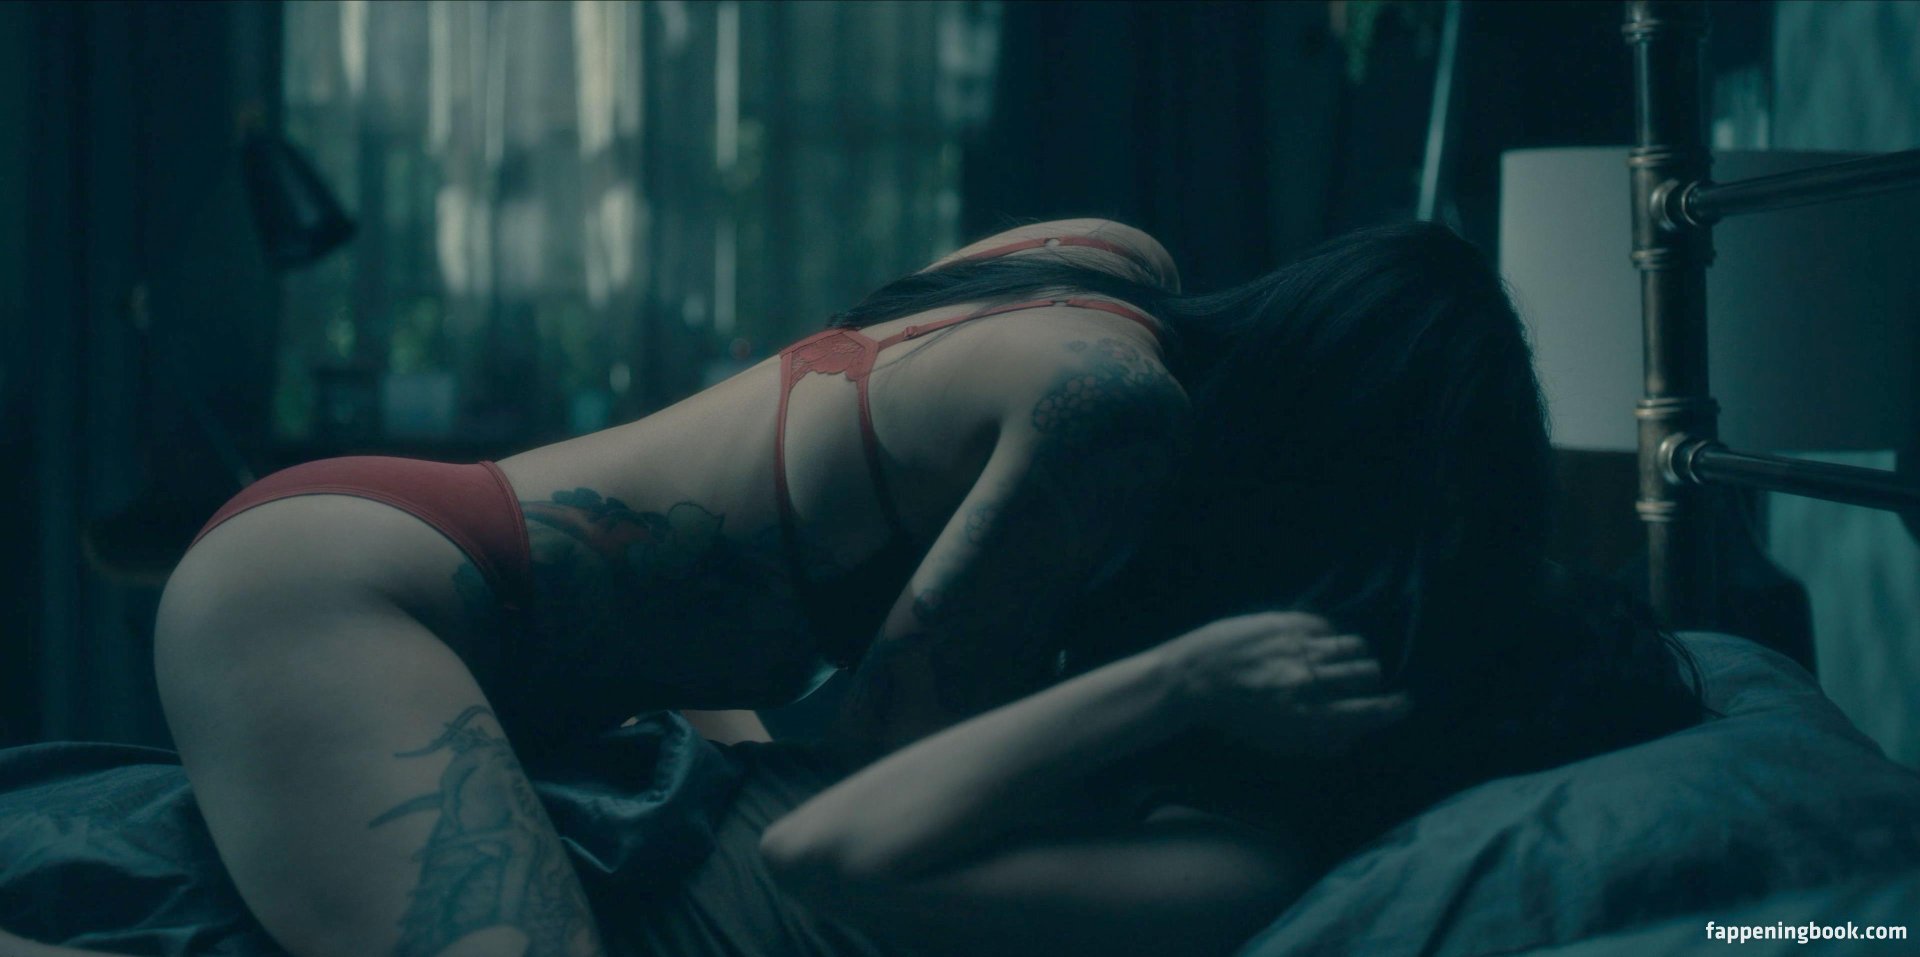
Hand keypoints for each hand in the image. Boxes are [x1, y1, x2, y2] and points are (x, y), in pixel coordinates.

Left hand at [1158, 611, 1410, 755]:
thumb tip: (1354, 738)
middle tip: (1366, 682)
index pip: (1368, 712)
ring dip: (1356, 656)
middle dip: (1372, 681)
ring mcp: (1299, 647)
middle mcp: (1309, 680)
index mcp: (1308, 716)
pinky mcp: (1287, 622)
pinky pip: (1328, 627)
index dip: (1392, 709)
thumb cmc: (1234, 717)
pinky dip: (1330, 637)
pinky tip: (1319, 644)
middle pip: (1367, 674)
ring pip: (1353, 647)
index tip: (1402, 704)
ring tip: (1346, 661)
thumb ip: (1319, 743)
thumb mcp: (1276, 743)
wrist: (1193, 677)